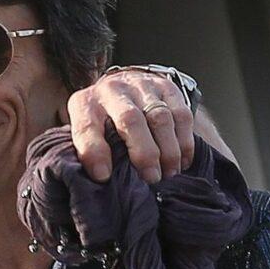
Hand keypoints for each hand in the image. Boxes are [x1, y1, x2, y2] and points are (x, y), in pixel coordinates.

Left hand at [66, 67, 196, 184]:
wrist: (122, 86)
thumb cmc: (101, 121)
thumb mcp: (85, 132)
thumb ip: (87, 152)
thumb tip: (100, 183)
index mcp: (84, 104)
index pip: (86, 127)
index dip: (94, 152)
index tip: (103, 177)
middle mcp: (112, 90)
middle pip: (130, 120)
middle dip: (143, 152)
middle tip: (151, 178)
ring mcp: (141, 86)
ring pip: (160, 117)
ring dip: (168, 150)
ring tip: (169, 173)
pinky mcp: (166, 87)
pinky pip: (182, 115)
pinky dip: (184, 141)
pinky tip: (182, 161)